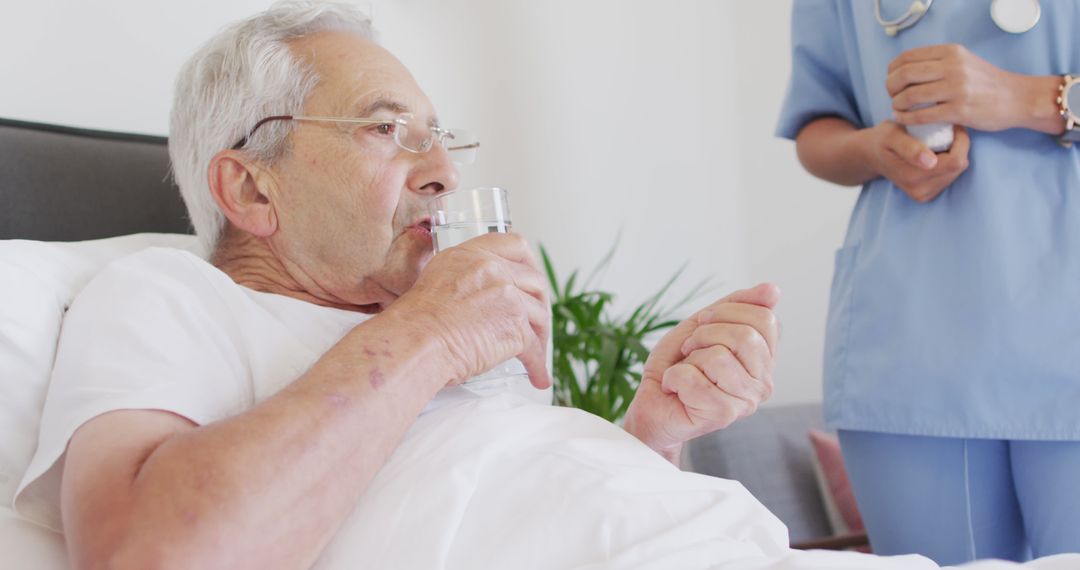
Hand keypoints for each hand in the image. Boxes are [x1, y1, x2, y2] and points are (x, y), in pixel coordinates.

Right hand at [389, 232, 551, 388]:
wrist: (414, 343)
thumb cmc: (413, 324)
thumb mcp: (436, 282)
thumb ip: (463, 282)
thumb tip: (478, 300)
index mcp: (471, 256)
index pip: (515, 245)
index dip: (529, 263)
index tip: (532, 278)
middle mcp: (493, 270)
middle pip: (534, 281)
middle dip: (539, 303)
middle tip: (536, 321)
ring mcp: (508, 297)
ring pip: (539, 314)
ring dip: (540, 336)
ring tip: (536, 353)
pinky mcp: (515, 327)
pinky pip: (534, 348)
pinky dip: (538, 366)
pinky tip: (538, 377)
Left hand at [622, 283, 779, 461]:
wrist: (652, 402)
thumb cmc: (678, 365)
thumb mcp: (703, 325)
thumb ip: (736, 306)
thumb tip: (773, 290)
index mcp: (764, 358)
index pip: (765, 318)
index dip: (726, 313)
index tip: (703, 325)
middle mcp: (763, 382)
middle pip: (745, 337)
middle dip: (705, 335)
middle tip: (690, 351)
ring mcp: (746, 402)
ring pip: (718, 357)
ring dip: (689, 359)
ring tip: (685, 372)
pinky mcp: (723, 415)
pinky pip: (693, 379)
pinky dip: (673, 378)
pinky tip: (676, 389)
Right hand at [863, 120, 969, 202]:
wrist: (871, 155)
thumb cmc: (883, 139)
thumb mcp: (892, 135)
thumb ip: (909, 147)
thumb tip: (930, 162)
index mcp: (912, 176)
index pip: (956, 161)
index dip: (961, 141)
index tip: (952, 126)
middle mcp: (919, 190)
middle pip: (959, 166)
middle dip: (957, 147)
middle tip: (944, 132)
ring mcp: (923, 194)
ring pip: (956, 171)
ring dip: (952, 154)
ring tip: (936, 143)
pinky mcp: (926, 195)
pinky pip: (950, 176)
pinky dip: (947, 163)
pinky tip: (934, 155)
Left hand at [887, 44, 1027, 131]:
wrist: (1017, 98)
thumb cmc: (986, 82)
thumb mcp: (963, 61)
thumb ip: (938, 62)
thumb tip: (905, 69)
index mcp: (950, 52)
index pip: (907, 57)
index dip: (892, 70)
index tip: (892, 80)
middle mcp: (952, 67)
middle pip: (904, 75)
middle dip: (891, 87)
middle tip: (892, 96)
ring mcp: (956, 89)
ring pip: (910, 95)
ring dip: (897, 104)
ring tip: (897, 109)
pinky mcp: (959, 110)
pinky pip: (922, 115)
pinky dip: (906, 118)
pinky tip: (902, 119)